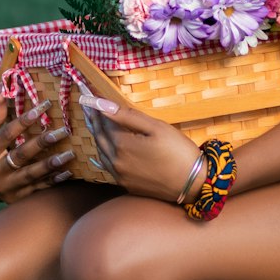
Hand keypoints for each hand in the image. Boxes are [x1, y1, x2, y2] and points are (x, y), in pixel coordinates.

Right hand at [0, 90, 75, 204]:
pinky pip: (37, 189)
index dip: (24, 120)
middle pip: (21, 156)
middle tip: (63, 131)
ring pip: (31, 175)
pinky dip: (53, 181)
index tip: (44, 106)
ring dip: (52, 165)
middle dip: (43, 143)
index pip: (6, 134)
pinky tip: (68, 172)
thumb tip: (3, 89)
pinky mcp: (17, 198)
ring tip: (70, 154)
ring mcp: (6, 187)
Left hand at [80, 89, 204, 202]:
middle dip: (92, 119)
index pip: (103, 121)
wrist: (193, 184)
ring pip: (100, 152)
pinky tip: (100, 151)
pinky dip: (101, 154)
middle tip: (86, 106)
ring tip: (93, 122)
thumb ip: (127, 116)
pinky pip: (107, 167)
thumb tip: (102, 104)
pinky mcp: (126, 185)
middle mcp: (116, 161)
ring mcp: (120, 176)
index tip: (89, 94)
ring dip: (96, 136)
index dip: (96, 106)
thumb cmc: (179, 151)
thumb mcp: (156, 127)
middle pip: (98, 136)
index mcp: (122, 144)